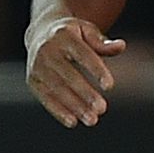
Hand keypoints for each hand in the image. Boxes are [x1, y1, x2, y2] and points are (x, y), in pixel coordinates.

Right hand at [26, 13, 126, 127]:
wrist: (40, 33)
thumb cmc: (72, 34)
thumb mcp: (87, 31)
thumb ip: (103, 43)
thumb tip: (121, 46)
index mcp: (64, 35)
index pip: (83, 54)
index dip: (96, 70)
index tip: (110, 86)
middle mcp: (47, 50)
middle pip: (68, 75)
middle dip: (85, 93)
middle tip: (102, 109)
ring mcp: (37, 66)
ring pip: (56, 89)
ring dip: (74, 106)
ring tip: (92, 120)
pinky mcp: (32, 80)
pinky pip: (45, 98)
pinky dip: (58, 111)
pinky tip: (73, 122)